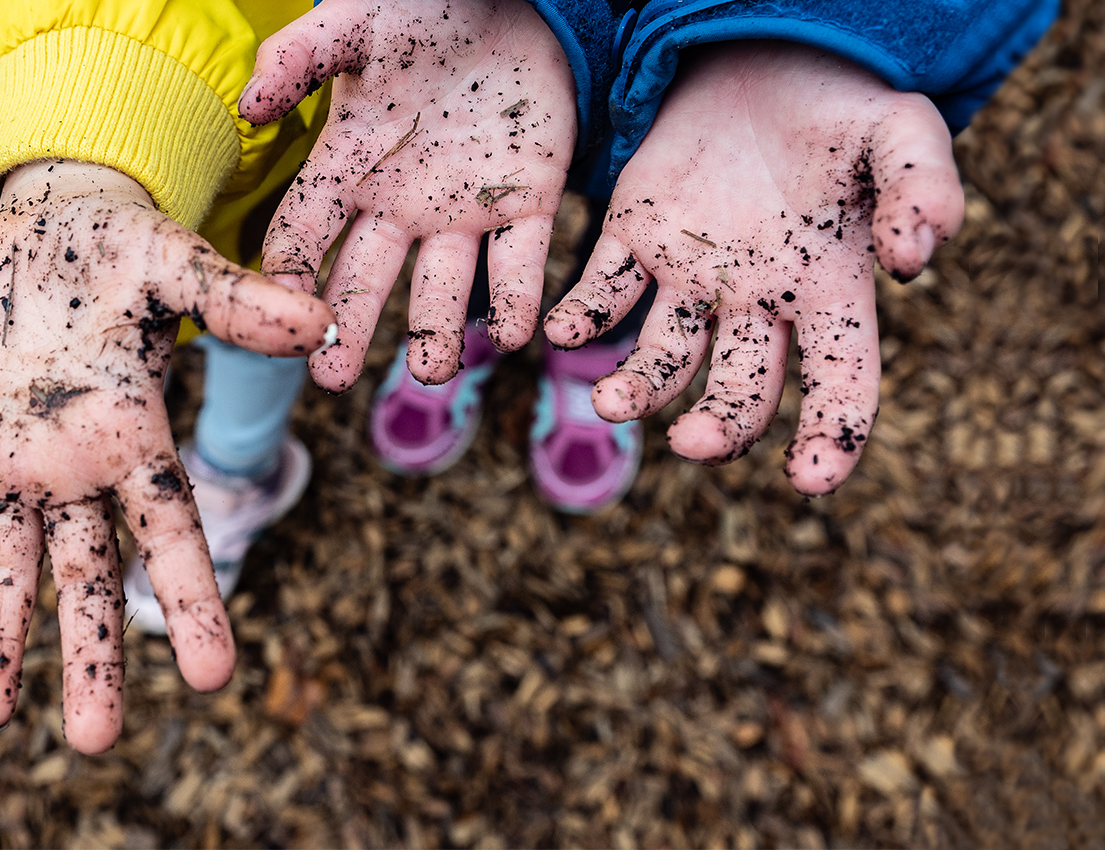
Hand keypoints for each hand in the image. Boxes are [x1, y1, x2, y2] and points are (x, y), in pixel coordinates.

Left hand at [0, 160, 335, 753]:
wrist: (39, 225)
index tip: (215, 676)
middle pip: (87, 577)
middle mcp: (76, 468)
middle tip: (95, 740)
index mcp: (134, 435)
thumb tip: (319, 319)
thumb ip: (231, 299)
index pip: (170, 534)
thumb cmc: (118, 243)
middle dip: (90, 655)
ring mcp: (10, 461)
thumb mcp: (172, 261)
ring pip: (4, 563)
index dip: (191, 602)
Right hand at [242, 0, 575, 389]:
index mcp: (350, 162)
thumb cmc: (423, 5)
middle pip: (364, 278)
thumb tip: (247, 107)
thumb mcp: (355, 22)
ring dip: (436, 333)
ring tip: (433, 372)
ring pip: (443, 287)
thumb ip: (299, 57)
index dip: (290, 270)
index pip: (305, 229)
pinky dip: (516, 300)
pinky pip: (520, 261)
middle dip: (347, 328)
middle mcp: (400, 200)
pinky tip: (514, 336)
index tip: (280, 308)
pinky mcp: (529, 199)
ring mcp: (463, 207)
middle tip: (332, 377)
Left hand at [542, 41, 962, 494]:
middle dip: (720, 428)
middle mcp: (758, 301)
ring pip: (663, 358)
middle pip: (741, 391)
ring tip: (611, 404)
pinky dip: (579, 316)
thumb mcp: (902, 132)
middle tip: (693, 443)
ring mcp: (692, 275)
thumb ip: (924, 190)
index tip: (810, 481)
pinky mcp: (635, 237)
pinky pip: (602, 292)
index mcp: (830, 289)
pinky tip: (561, 331)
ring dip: (637, 391)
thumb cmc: (845, 103)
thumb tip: (914, 259)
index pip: (840, 383)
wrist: (769, 51)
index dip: (831, 438)